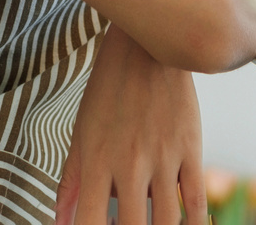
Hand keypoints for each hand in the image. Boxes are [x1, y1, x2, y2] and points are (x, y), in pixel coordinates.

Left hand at [56, 25, 201, 224]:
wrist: (147, 48)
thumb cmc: (110, 88)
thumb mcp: (81, 133)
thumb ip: (71, 182)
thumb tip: (60, 221)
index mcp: (98, 162)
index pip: (90, 222)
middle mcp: (131, 164)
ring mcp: (164, 157)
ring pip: (167, 220)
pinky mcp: (190, 148)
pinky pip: (195, 197)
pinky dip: (194, 223)